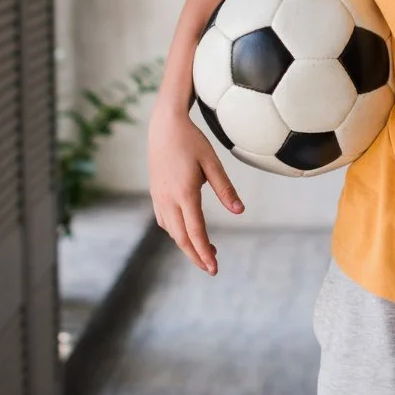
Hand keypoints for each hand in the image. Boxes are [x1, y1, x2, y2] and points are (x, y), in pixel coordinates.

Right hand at [147, 105, 243, 274]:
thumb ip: (225, 189)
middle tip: (212, 268)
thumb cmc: (191, 141)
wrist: (164, 126)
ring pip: (172, 231)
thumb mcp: (212, 162)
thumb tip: (239, 211)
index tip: (214, 267)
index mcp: (184, 193)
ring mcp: (159, 197)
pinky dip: (176, 232)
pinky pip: (164, 220)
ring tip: (206, 250)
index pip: (195, 231)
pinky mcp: (155, 193)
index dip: (204, 252)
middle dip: (196, 255)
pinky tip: (187, 231)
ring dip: (187, 244)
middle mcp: (168, 199)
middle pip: (181, 238)